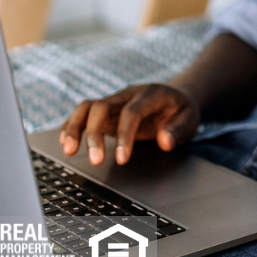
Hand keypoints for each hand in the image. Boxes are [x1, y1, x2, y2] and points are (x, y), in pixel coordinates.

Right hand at [59, 84, 200, 165]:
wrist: (175, 98)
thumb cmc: (181, 111)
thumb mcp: (190, 119)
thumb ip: (178, 130)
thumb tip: (165, 141)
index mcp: (150, 94)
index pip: (132, 112)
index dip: (125, 135)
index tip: (122, 160)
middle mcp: (128, 95)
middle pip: (102, 107)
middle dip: (94, 134)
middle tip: (96, 161)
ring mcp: (115, 102)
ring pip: (87, 107)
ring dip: (75, 128)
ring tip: (69, 151)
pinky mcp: (106, 112)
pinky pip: (83, 114)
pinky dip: (72, 126)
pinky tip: (66, 143)